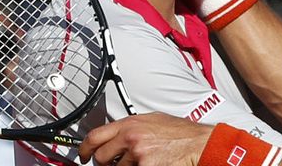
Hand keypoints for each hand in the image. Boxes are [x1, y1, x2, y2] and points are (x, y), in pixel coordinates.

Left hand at [79, 113, 211, 165]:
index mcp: (131, 123)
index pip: (95, 136)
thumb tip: (116, 134)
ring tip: (140, 161)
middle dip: (104, 164)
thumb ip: (132, 126)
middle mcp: (131, 137)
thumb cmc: (180, 132)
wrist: (197, 143)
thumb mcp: (152, 120)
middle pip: (101, 157)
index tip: (84, 155)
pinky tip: (149, 164)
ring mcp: (137, 154)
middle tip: (110, 164)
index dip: (84, 149)